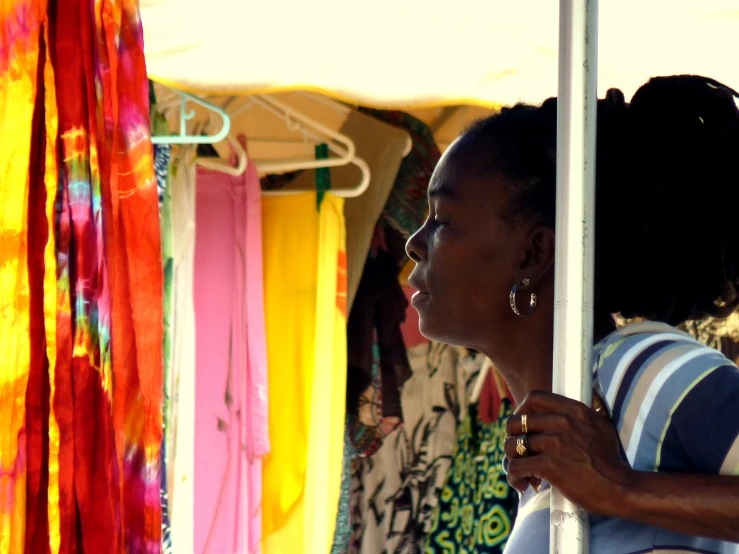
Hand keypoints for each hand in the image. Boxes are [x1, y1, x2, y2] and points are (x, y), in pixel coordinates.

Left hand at [504, 390, 633, 516]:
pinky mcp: (549, 465)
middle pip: (516, 422)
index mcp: (574, 410)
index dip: (521, 411)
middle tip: (518, 453)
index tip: (522, 426)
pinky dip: (514, 477)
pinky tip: (522, 484)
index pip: (534, 397)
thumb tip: (587, 392)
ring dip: (511, 460)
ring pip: (513, 445)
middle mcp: (563, 422)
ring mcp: (555, 443)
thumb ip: (588, 410)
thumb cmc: (611, 460)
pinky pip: (516, 466)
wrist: (620, 488)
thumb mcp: (603, 425)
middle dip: (512, 438)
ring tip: (521, 472)